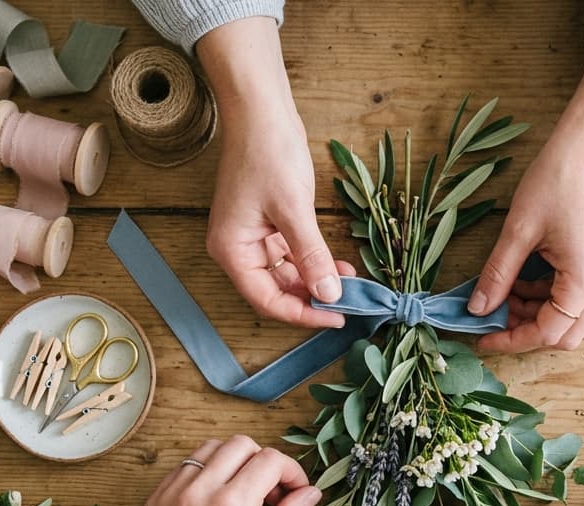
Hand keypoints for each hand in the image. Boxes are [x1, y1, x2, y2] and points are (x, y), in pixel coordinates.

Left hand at [93, 436, 320, 505]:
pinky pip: (187, 465)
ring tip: (243, 494)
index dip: (292, 471)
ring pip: (212, 448)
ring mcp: (173, 490)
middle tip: (272, 493)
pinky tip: (216, 500)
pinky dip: (208, 471)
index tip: (297, 491)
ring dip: (235, 461)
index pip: (270, 460)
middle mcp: (199, 490)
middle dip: (265, 461)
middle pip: (242, 444)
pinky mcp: (155, 497)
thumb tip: (311, 493)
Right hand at [194, 19, 354, 327]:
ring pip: (287, 273)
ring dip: (317, 279)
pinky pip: (291, 253)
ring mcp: (252, 235)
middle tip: (351, 302)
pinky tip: (339, 264)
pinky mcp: (267, 222)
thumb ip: (311, 256)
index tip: (336, 317)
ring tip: (351, 281)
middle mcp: (237, 248)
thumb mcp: (294, 210)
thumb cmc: (268, 154)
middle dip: (313, 297)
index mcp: (232, 250)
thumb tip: (329, 295)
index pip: (267, 300)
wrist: (261, 110)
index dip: (302, 314)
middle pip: (276, 290)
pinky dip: (314, 260)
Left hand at [470, 41, 583, 351]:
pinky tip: (530, 277)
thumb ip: (498, 274)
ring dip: (542, 315)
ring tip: (509, 291)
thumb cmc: (559, 178)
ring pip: (577, 321)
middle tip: (496, 314)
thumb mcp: (519, 230)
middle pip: (566, 337)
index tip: (482, 337)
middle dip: (528, 331)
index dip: (511, 340)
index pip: (546, 334)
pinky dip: (556, 300)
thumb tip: (477, 309)